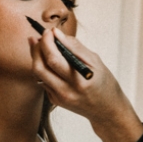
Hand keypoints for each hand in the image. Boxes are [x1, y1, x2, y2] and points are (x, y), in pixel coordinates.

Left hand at [30, 27, 142, 141]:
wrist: (106, 110)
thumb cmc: (104, 83)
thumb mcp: (96, 62)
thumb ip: (75, 47)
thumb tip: (57, 34)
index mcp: (79, 80)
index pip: (54, 59)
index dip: (47, 42)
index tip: (49, 31)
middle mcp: (66, 91)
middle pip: (40, 67)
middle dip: (37, 48)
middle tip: (42, 37)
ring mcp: (59, 98)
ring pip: (37, 74)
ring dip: (36, 56)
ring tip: (40, 44)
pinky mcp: (55, 100)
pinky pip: (42, 80)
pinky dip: (43, 67)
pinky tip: (48, 60)